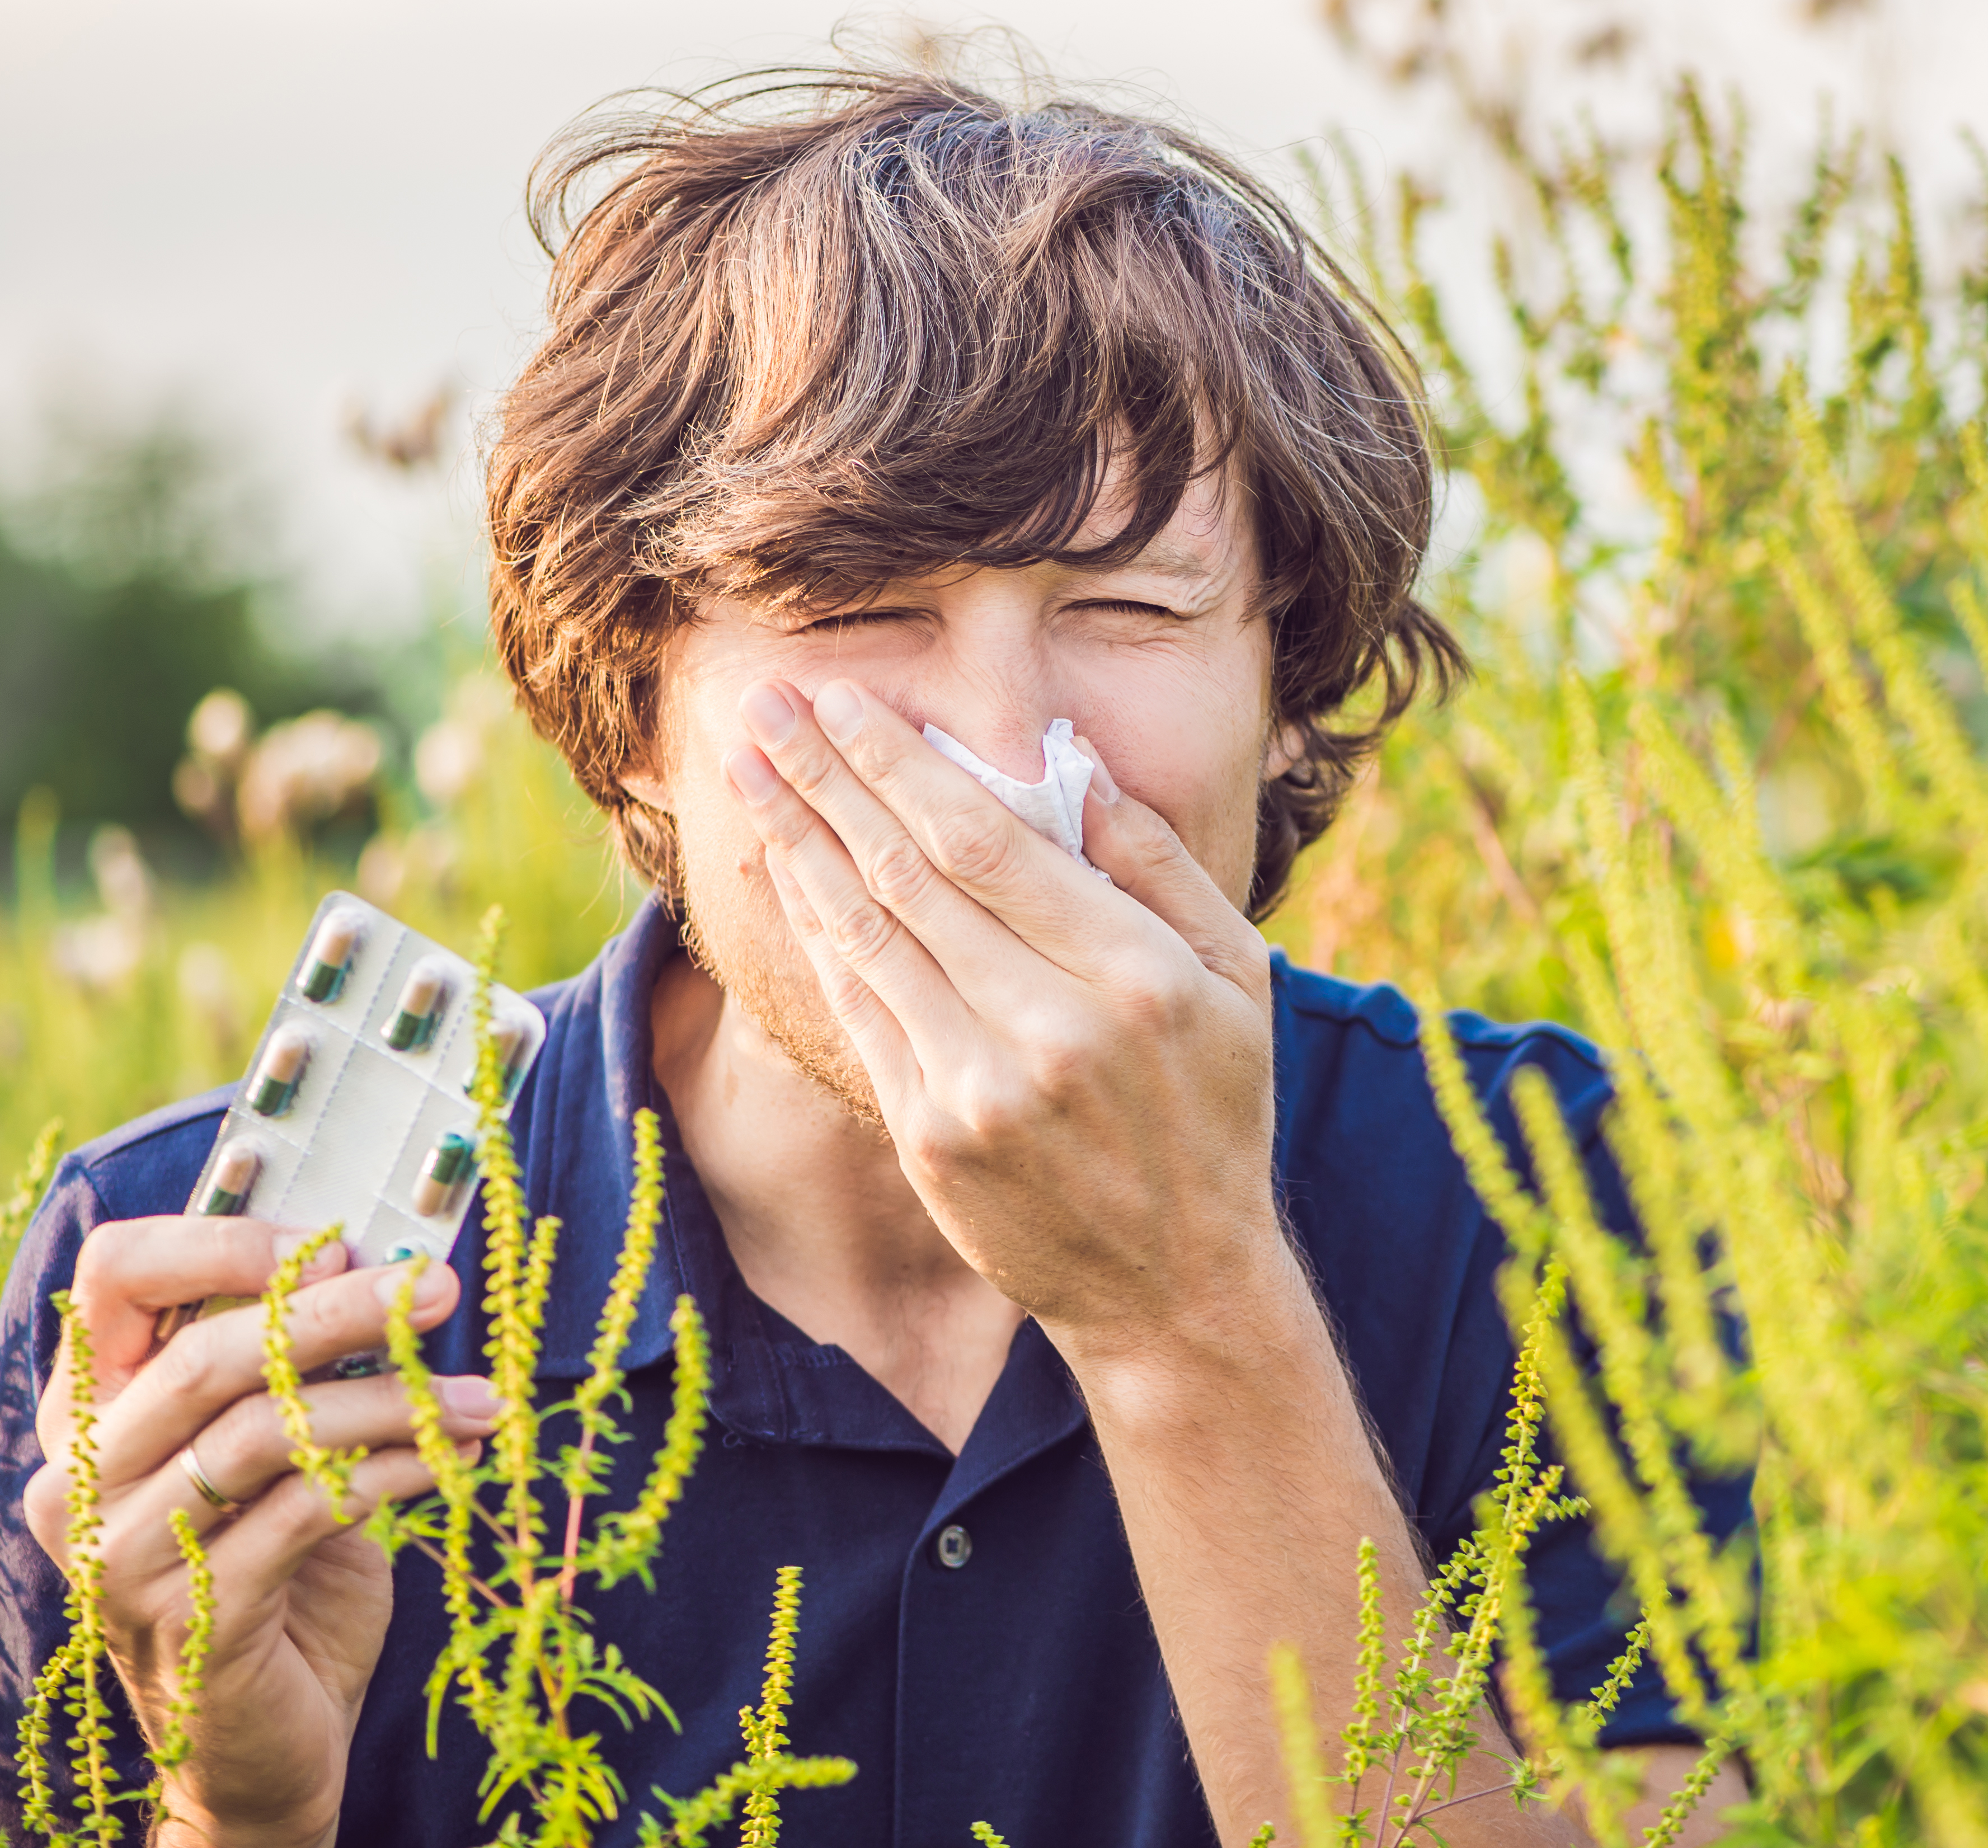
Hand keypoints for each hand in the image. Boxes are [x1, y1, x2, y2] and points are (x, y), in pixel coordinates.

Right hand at [20, 1220, 498, 1847]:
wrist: (262, 1743)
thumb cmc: (278, 1573)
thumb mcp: (276, 1456)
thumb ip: (292, 1369)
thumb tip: (389, 1266)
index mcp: (87, 1412)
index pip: (117, 1275)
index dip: (226, 1242)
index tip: (337, 1243)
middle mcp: (78, 1477)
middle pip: (209, 1352)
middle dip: (341, 1311)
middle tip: (441, 1290)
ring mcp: (120, 1554)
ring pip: (266, 1430)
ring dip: (392, 1401)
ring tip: (484, 1399)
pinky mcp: (191, 1615)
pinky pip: (310, 1508)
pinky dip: (400, 1470)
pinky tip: (458, 1454)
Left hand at [724, 676, 1292, 1354]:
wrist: (1176, 1284)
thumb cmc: (1217, 1109)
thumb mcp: (1240, 977)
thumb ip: (1159, 866)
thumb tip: (1074, 765)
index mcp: (1133, 975)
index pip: (985, 842)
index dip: (901, 765)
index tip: (845, 703)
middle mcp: (1048, 1029)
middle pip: (908, 874)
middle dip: (824, 779)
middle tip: (766, 705)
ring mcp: (979, 1091)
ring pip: (866, 937)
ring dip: (797, 843)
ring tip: (747, 769)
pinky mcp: (931, 1140)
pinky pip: (859, 1012)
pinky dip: (816, 935)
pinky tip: (787, 874)